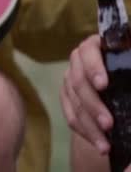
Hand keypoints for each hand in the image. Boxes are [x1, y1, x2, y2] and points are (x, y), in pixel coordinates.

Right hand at [60, 34, 112, 154]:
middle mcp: (78, 61)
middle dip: (93, 105)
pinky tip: (99, 144)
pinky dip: (85, 132)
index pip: (88, 52)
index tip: (103, 85)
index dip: (94, 68)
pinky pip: (70, 116)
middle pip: (78, 82)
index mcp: (96, 46)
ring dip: (89, 125)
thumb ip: (130, 67)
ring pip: (74, 103)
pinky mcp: (67, 98)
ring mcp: (70, 80)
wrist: (122, 80)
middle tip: (108, 124)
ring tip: (105, 143)